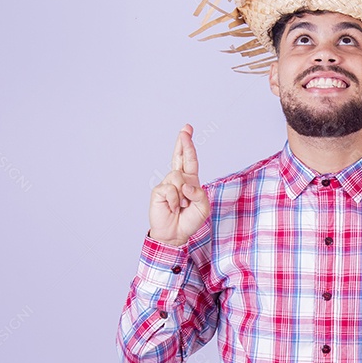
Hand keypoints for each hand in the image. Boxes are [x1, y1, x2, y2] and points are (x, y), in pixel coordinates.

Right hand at [149, 125, 209, 246]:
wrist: (176, 234)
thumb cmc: (190, 220)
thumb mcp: (203, 207)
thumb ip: (199, 194)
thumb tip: (186, 185)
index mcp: (190, 181)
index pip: (190, 160)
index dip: (188, 145)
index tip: (187, 130)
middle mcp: (179, 179)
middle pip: (180, 157)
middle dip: (183, 143)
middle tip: (185, 129)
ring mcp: (167, 184)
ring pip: (178, 177)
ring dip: (184, 195)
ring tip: (182, 206)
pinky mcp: (159, 191)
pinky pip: (171, 190)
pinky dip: (176, 201)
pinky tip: (173, 208)